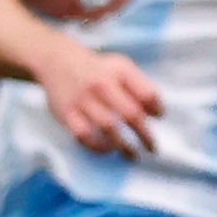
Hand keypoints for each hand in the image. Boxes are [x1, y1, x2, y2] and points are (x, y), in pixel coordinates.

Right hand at [34, 35, 162, 154]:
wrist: (58, 62)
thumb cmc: (97, 70)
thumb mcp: (121, 67)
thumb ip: (140, 86)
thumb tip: (155, 114)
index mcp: (119, 72)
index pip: (146, 93)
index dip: (156, 108)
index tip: (158, 117)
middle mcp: (101, 84)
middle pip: (130, 113)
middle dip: (145, 135)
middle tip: (152, 148)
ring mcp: (83, 99)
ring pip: (108, 127)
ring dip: (123, 145)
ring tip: (132, 155)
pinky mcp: (67, 113)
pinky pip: (84, 135)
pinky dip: (97, 146)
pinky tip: (107, 149)